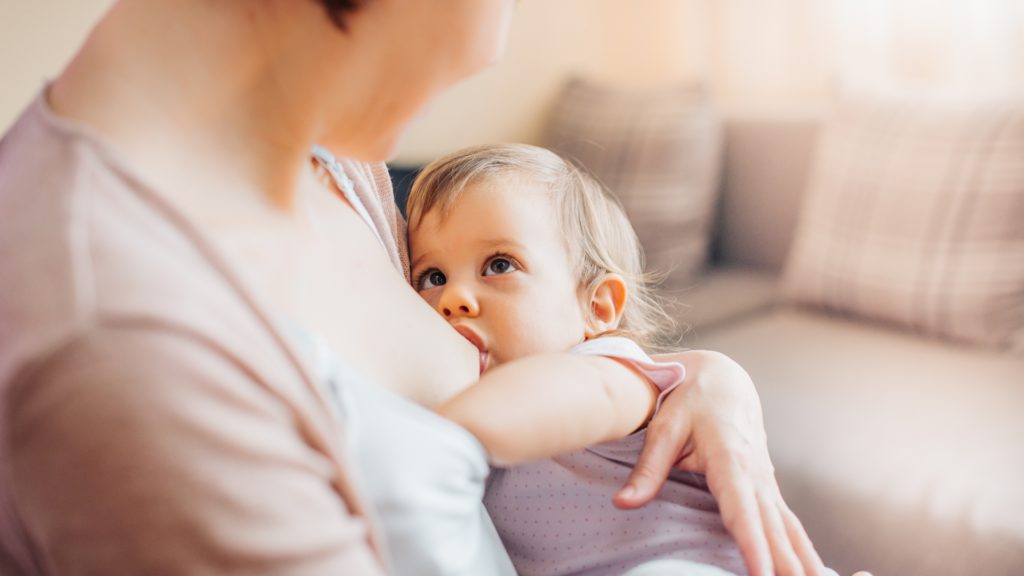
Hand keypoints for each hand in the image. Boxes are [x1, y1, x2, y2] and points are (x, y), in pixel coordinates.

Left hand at [613, 349, 824, 575]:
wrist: (721, 376)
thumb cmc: (690, 398)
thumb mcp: (664, 427)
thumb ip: (648, 469)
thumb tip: (623, 502)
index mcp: (731, 459)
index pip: (743, 510)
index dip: (753, 544)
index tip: (762, 574)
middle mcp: (756, 475)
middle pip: (773, 528)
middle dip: (785, 565)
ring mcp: (766, 482)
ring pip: (789, 529)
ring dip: (803, 562)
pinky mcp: (768, 488)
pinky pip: (789, 524)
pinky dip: (803, 550)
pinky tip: (813, 572)